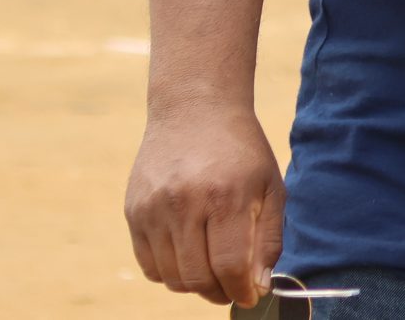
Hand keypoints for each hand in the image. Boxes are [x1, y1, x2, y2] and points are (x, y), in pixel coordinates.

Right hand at [124, 103, 283, 305]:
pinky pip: (148, 264)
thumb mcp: (270, 186)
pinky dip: (169, 272)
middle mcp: (184, 203)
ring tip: (211, 270)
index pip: (229, 266)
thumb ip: (268, 239)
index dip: (241, 290)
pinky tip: (187, 255)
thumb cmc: (240, 151)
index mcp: (225, 195)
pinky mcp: (133, 211)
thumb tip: (259, 287)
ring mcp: (153, 209)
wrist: (194, 109)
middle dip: (218, 292)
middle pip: (197, 277)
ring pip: (171, 277)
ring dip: (194, 285)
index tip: (249, 296)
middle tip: (230, 287)